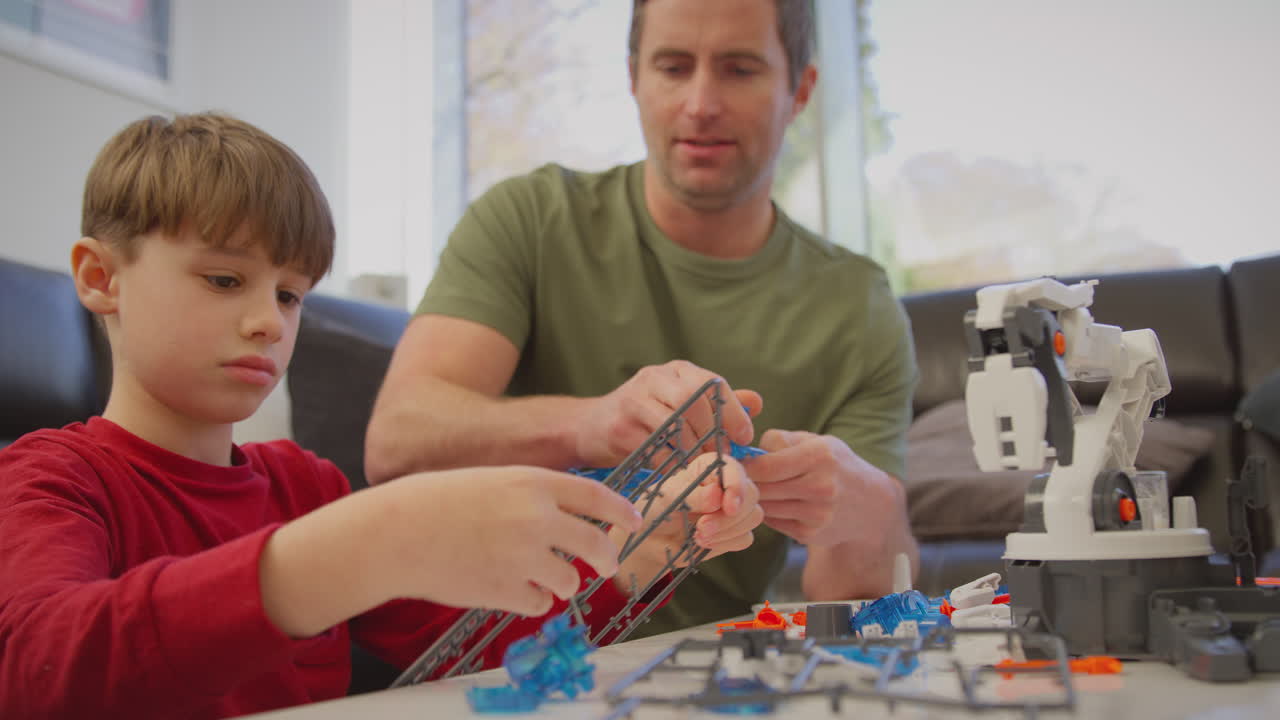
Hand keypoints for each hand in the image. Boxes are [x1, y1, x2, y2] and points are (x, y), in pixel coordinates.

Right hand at [375, 467, 642, 615]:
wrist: (397, 533)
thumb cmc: (439, 503)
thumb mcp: (494, 481)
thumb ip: (535, 497)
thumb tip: (573, 518)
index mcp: (534, 484)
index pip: (597, 498)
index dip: (621, 512)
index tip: (633, 522)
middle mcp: (537, 518)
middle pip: (596, 545)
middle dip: (606, 558)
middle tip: (605, 565)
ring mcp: (524, 557)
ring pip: (569, 580)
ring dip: (559, 581)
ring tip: (532, 574)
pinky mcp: (508, 590)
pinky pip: (539, 603)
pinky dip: (529, 599)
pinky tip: (507, 587)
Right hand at [573, 360, 761, 468]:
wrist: (588, 427)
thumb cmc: (644, 419)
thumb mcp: (681, 405)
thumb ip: (717, 405)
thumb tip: (756, 403)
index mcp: (676, 370)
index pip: (711, 383)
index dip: (732, 412)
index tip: (744, 438)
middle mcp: (654, 378)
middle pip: (692, 399)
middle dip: (711, 432)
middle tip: (721, 457)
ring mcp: (633, 400)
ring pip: (673, 423)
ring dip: (692, 450)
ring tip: (702, 467)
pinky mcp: (618, 427)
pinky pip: (653, 449)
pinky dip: (670, 464)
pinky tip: (678, 474)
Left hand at [612, 454, 761, 592]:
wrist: (651, 540)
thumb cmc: (657, 510)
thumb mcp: (668, 500)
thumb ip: (692, 497)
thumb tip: (717, 495)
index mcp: (710, 467)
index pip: (734, 469)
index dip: (736, 486)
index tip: (729, 507)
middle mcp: (726, 485)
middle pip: (751, 495)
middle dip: (729, 516)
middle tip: (701, 527)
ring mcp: (733, 509)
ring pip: (753, 516)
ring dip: (726, 531)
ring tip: (697, 536)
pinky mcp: (735, 532)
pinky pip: (745, 538)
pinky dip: (726, 543)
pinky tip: (704, 543)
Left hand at [748, 430, 904, 549]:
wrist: (870, 504)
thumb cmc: (835, 465)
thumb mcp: (817, 442)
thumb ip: (782, 440)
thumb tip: (747, 451)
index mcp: (820, 457)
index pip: (766, 466)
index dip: (745, 465)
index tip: (738, 462)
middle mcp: (820, 487)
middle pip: (762, 488)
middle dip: (747, 483)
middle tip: (740, 477)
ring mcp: (816, 514)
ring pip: (764, 507)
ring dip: (757, 499)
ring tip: (761, 488)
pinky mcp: (809, 534)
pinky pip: (773, 522)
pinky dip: (770, 512)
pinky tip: (779, 503)